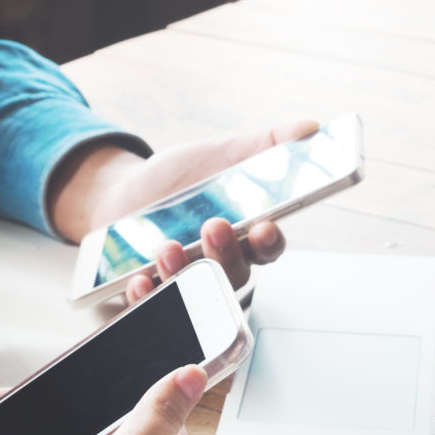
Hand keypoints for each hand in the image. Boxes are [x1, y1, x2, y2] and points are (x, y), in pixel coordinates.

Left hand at [49, 120, 316, 301]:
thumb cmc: (179, 181)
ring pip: (196, 295)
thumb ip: (265, 144)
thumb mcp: (221, 154)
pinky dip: (148, 297)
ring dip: (186, 275)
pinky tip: (141, 280)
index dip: (270, 242)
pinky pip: (153, 306)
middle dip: (226, 254)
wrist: (124, 192)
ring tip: (169, 248)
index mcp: (244, 236)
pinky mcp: (151, 293)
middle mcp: (219, 266)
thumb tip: (310, 128)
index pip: (268, 248)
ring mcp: (186, 283)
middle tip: (215, 227)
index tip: (265, 226)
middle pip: (233, 274)